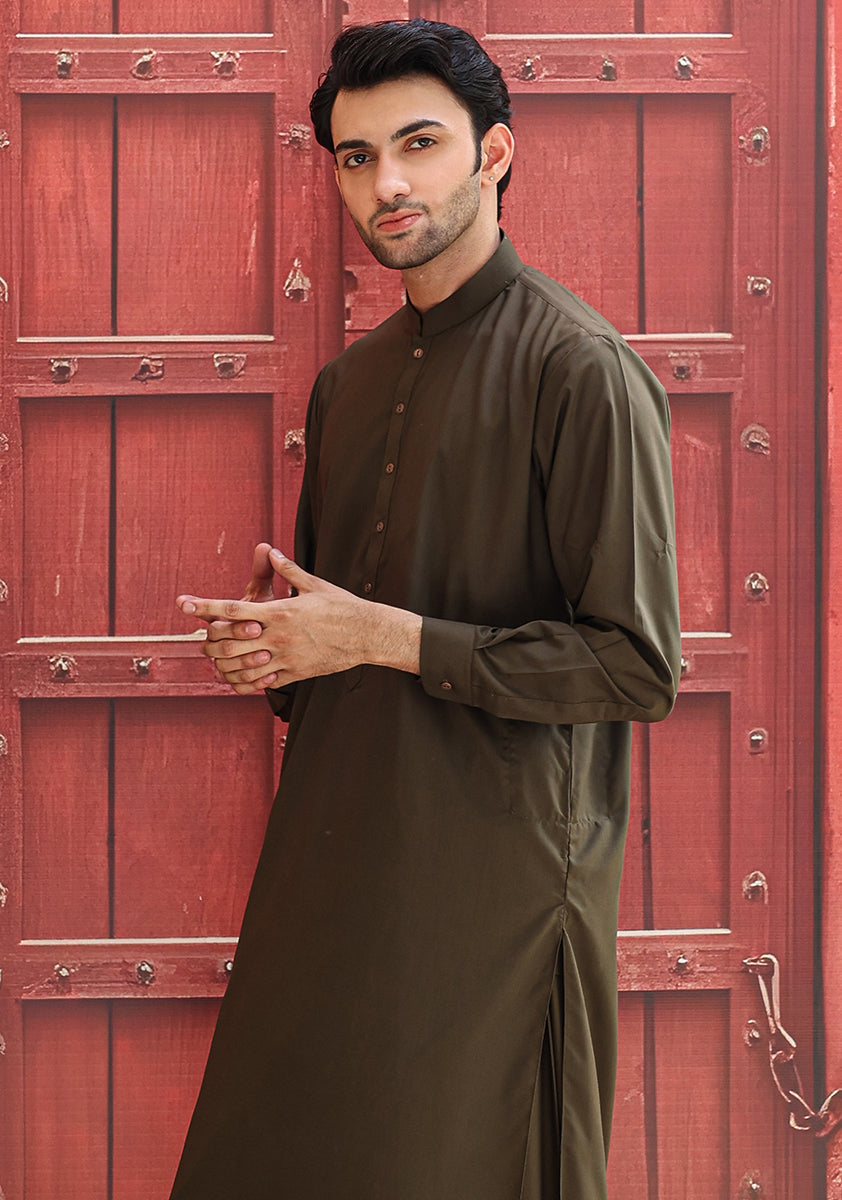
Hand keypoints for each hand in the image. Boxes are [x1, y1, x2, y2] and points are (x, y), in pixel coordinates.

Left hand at [177, 547, 421, 694]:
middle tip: (202, 638)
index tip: (184, 603)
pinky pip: (262, 682)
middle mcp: (278, 636)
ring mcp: (285, 658)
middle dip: (209, 641)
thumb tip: (271, 551)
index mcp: (279, 611)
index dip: (205, 607)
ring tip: (214, 660)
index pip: (232, 609)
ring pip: (242, 666)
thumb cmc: (342, 607)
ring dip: (223, 664)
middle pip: (229, 641)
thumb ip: (287, 570)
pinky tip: (238, 678)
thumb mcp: (314, 584)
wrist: (367, 634)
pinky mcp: (295, 673)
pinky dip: (245, 682)